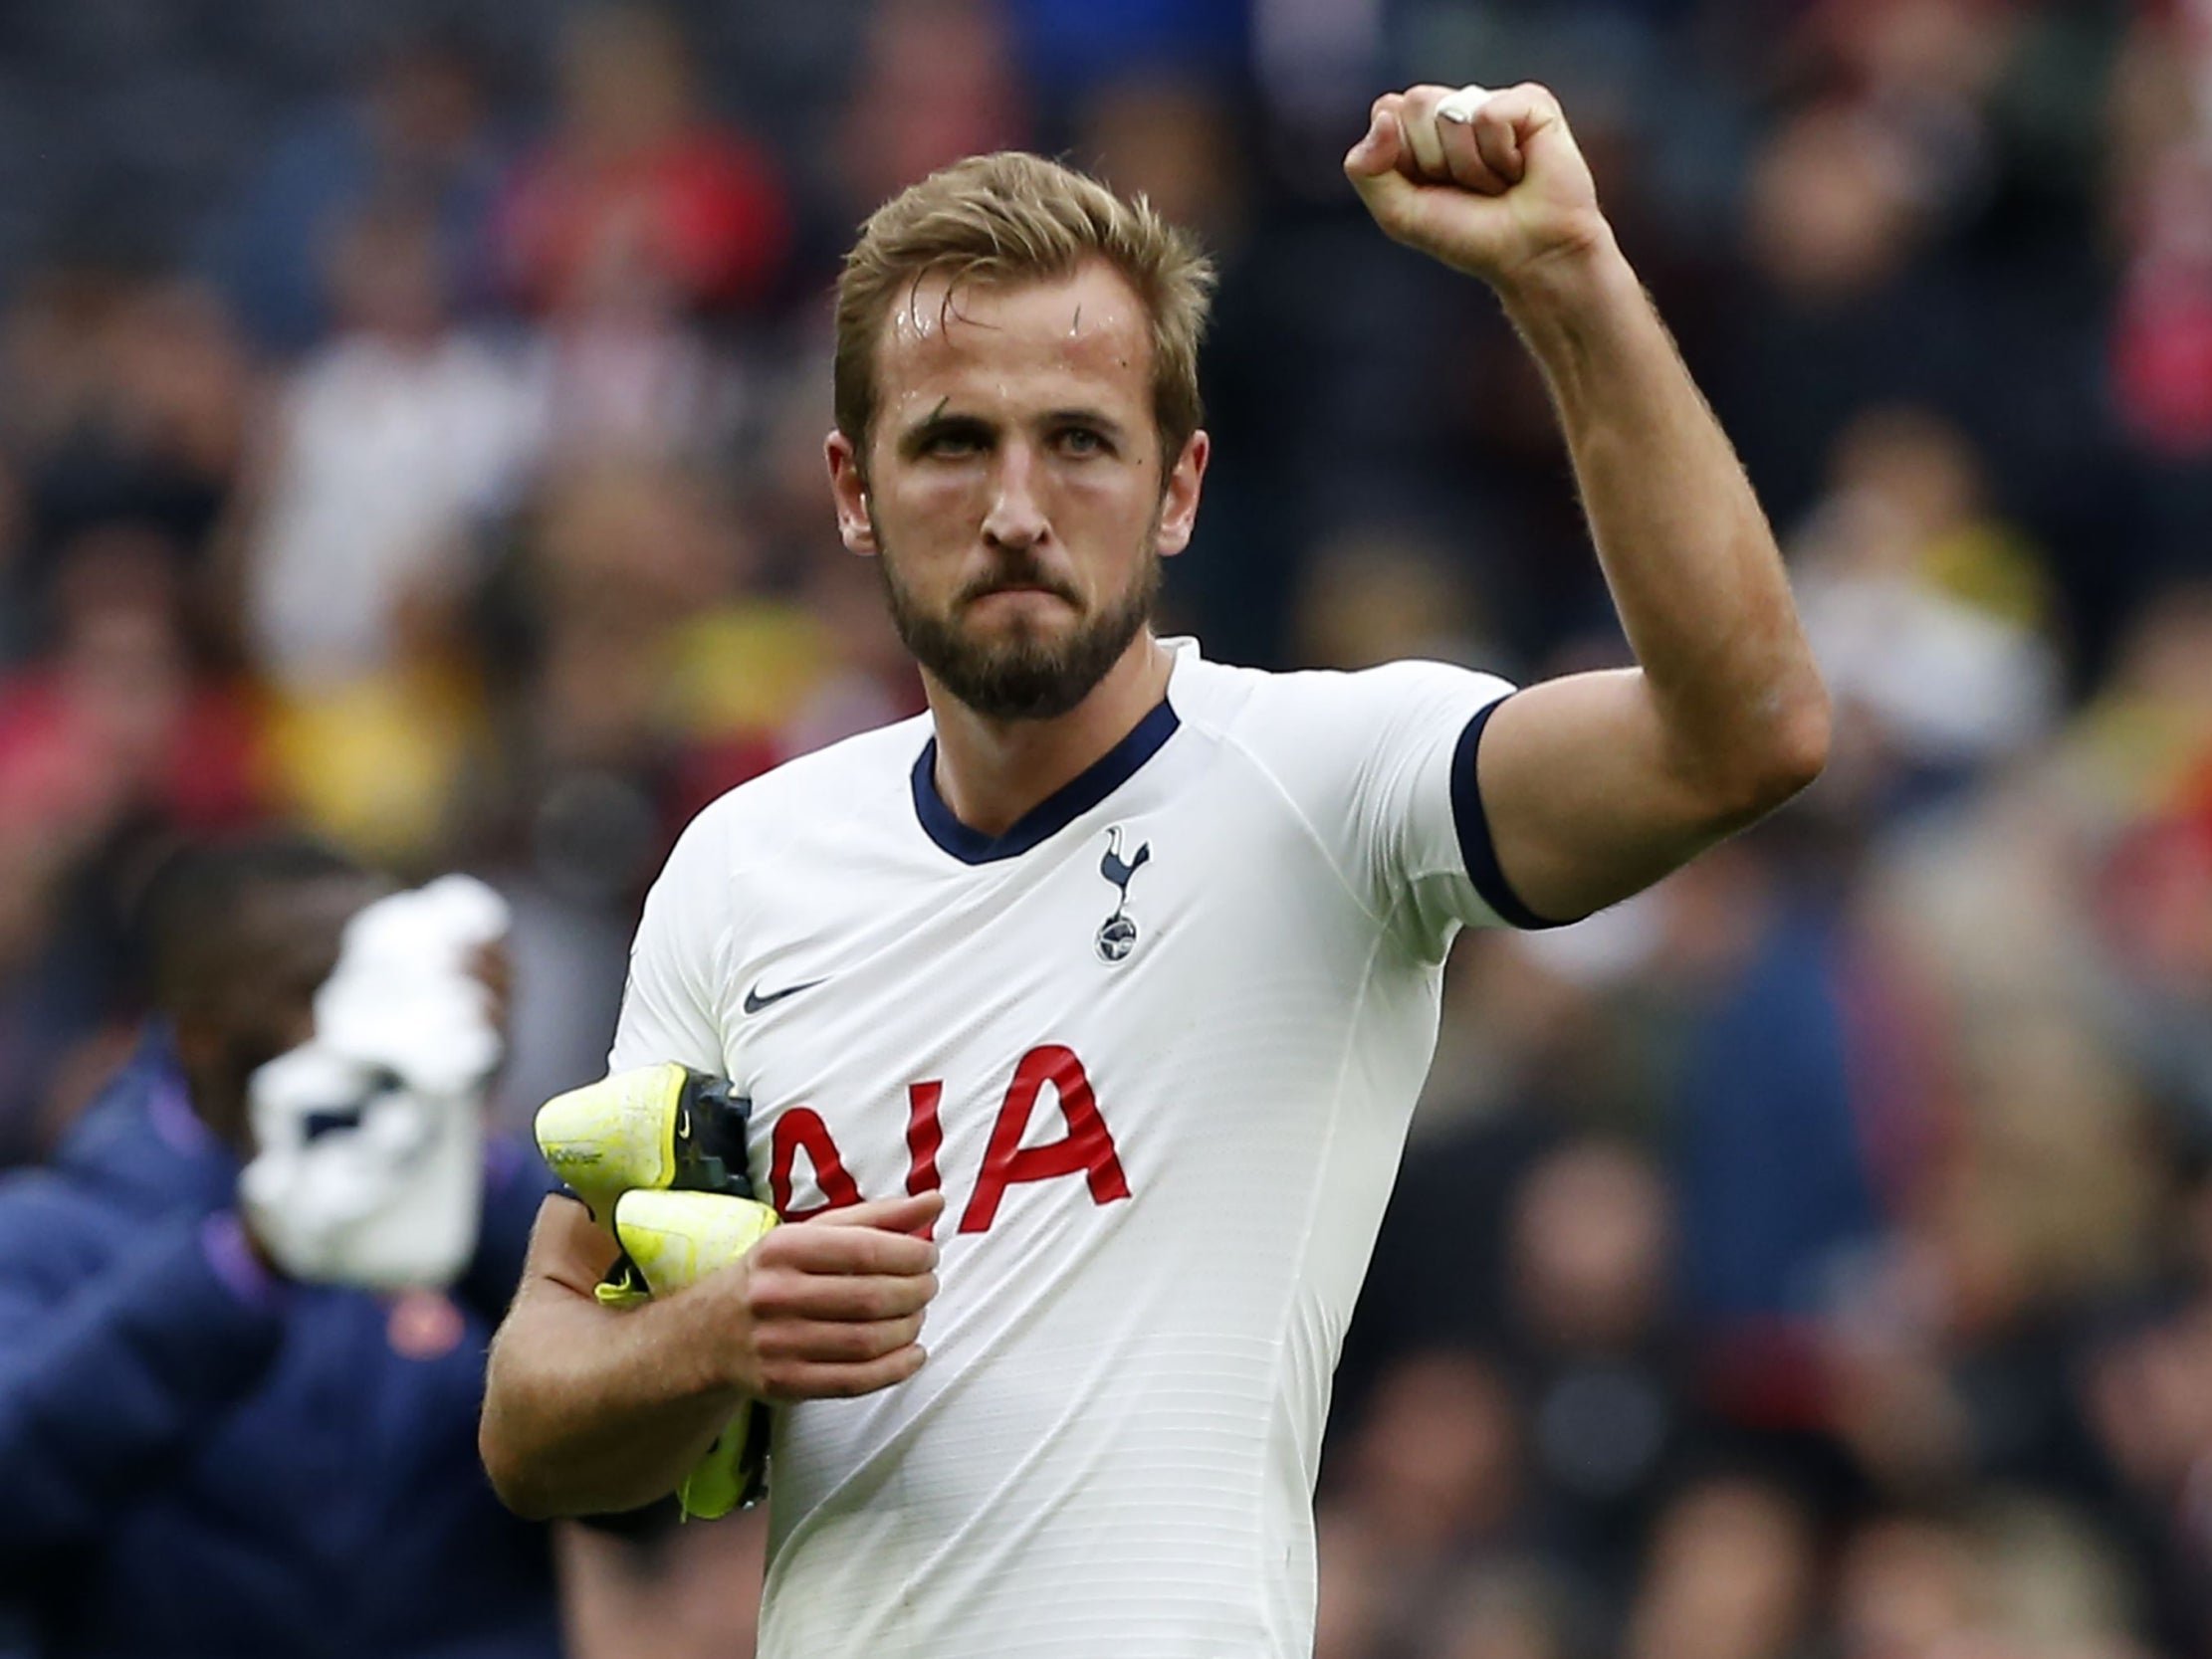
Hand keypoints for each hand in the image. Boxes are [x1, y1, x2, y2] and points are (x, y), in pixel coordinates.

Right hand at [706, 1192, 943, 1401]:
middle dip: (916, 1291)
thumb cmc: (774, 1274)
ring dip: (909, 1328)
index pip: (864, 1249)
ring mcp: (779, 1344)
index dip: (910, 1254)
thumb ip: (877, 1217)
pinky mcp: (786, 1383)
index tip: (929, 1255)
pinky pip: (855, 1381)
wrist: (710, 1333)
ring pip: (867, 1341)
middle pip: (870, 1297)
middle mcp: (776, 1295)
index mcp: (783, 1248)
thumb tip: (934, 1202)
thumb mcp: (814, 1233)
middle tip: (928, 1286)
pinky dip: (895, 1369)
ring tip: (917, 1315)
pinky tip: (912, 1353)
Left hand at [1344, 82, 1610, 291]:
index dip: (1403, 158)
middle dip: (1435, 160)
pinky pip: (1490, 115)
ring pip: (1451, 112)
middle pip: (1415, 104)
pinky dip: (1500, 155)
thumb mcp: (1398, 212)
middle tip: (1468, 187)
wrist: (1529, 255)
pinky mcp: (1530, 102)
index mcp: (1418, 127)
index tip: (1431, 187)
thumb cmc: (1466, 235)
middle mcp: (1454, 108)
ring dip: (1470, 165)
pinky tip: (1520, 169)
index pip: (1386, 112)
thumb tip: (1385, 109)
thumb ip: (1366, 168)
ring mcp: (1491, 101)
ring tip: (1496, 182)